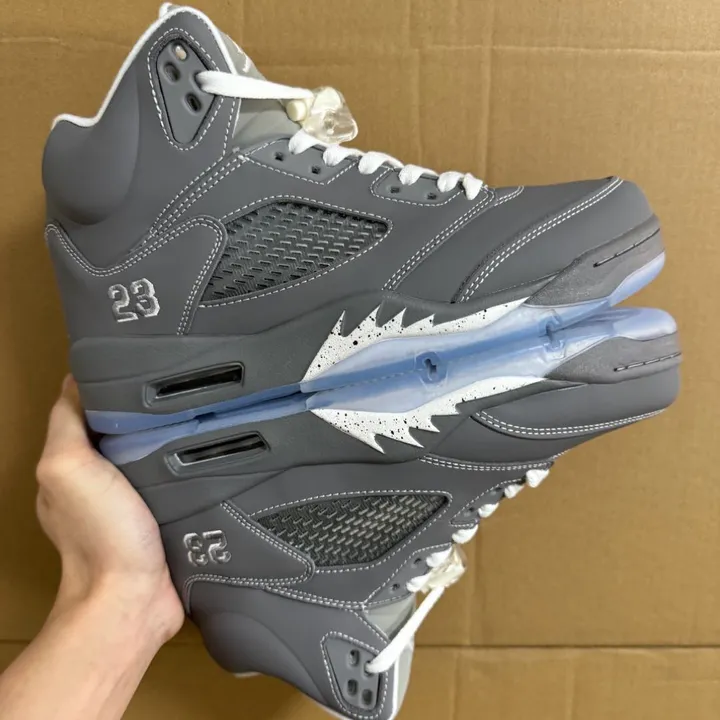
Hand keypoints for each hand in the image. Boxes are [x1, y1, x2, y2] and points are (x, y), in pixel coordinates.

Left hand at [36, 376, 183, 644]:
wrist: (135, 598)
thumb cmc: (100, 534)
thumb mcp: (68, 467)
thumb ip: (67, 423)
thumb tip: (77, 378)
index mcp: (71, 465)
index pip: (86, 411)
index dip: (107, 386)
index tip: (139, 362)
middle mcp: (98, 481)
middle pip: (121, 430)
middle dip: (145, 408)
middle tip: (180, 383)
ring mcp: (132, 501)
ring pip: (150, 453)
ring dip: (170, 435)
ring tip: (200, 409)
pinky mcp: (163, 515)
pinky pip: (175, 478)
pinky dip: (187, 463)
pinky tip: (207, 450)